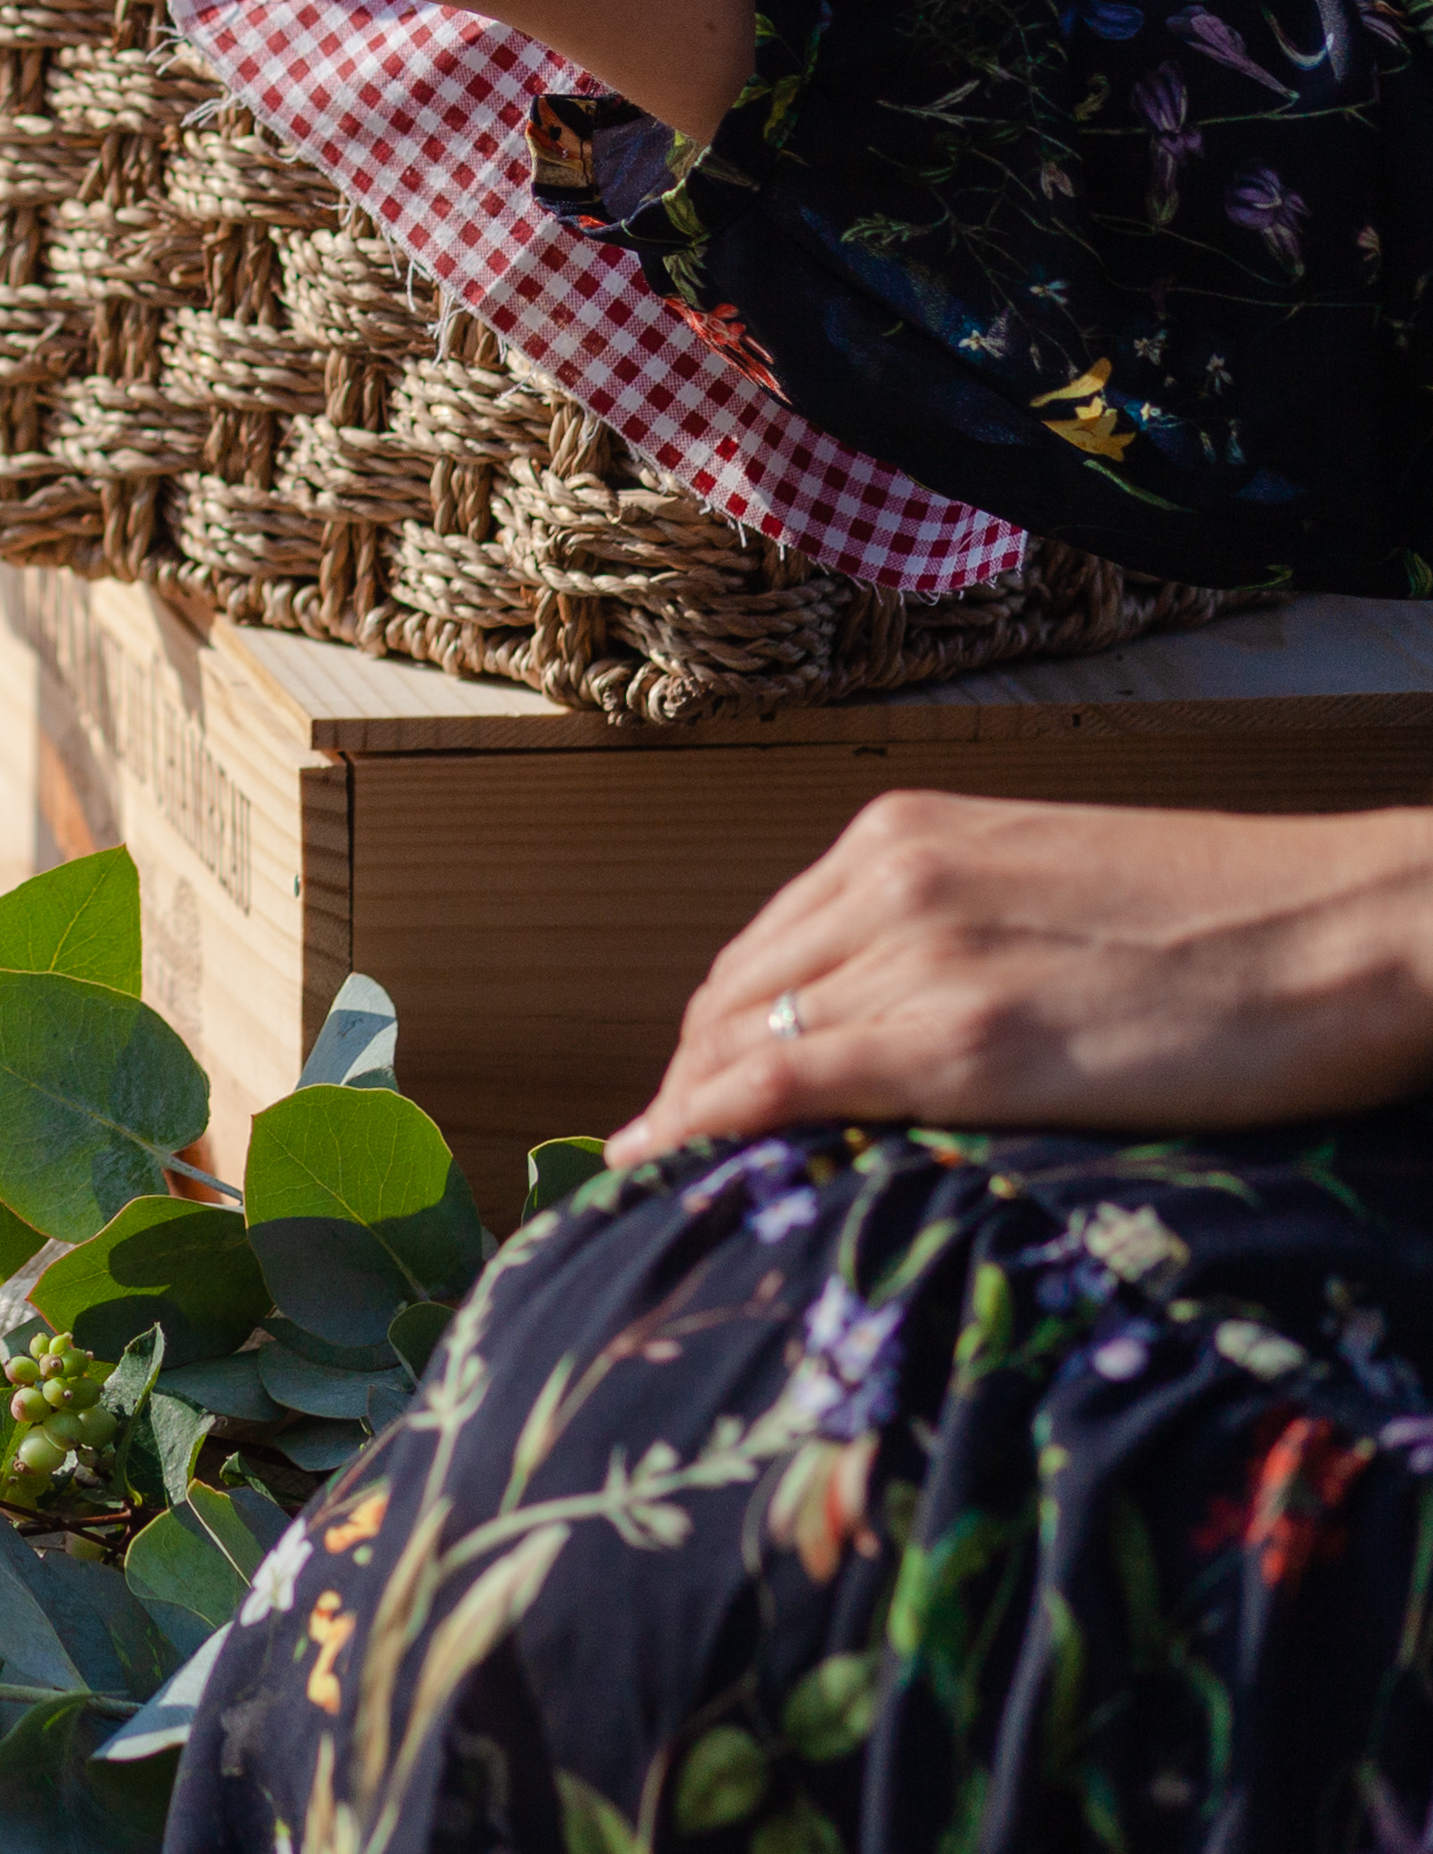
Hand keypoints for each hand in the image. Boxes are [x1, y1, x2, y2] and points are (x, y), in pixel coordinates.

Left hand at [604, 788, 1432, 1162]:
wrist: (1358, 924)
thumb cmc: (1237, 924)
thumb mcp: (1051, 895)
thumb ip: (957, 933)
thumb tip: (901, 1010)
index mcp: (907, 836)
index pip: (764, 948)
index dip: (713, 1031)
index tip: (687, 1090)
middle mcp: (889, 879)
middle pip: (735, 996)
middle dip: (689, 1076)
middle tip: (667, 1153)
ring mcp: (919, 953)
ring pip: (741, 1041)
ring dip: (689, 1112)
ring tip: (661, 1182)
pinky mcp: (966, 1037)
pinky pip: (783, 1082)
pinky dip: (702, 1124)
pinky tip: (661, 1165)